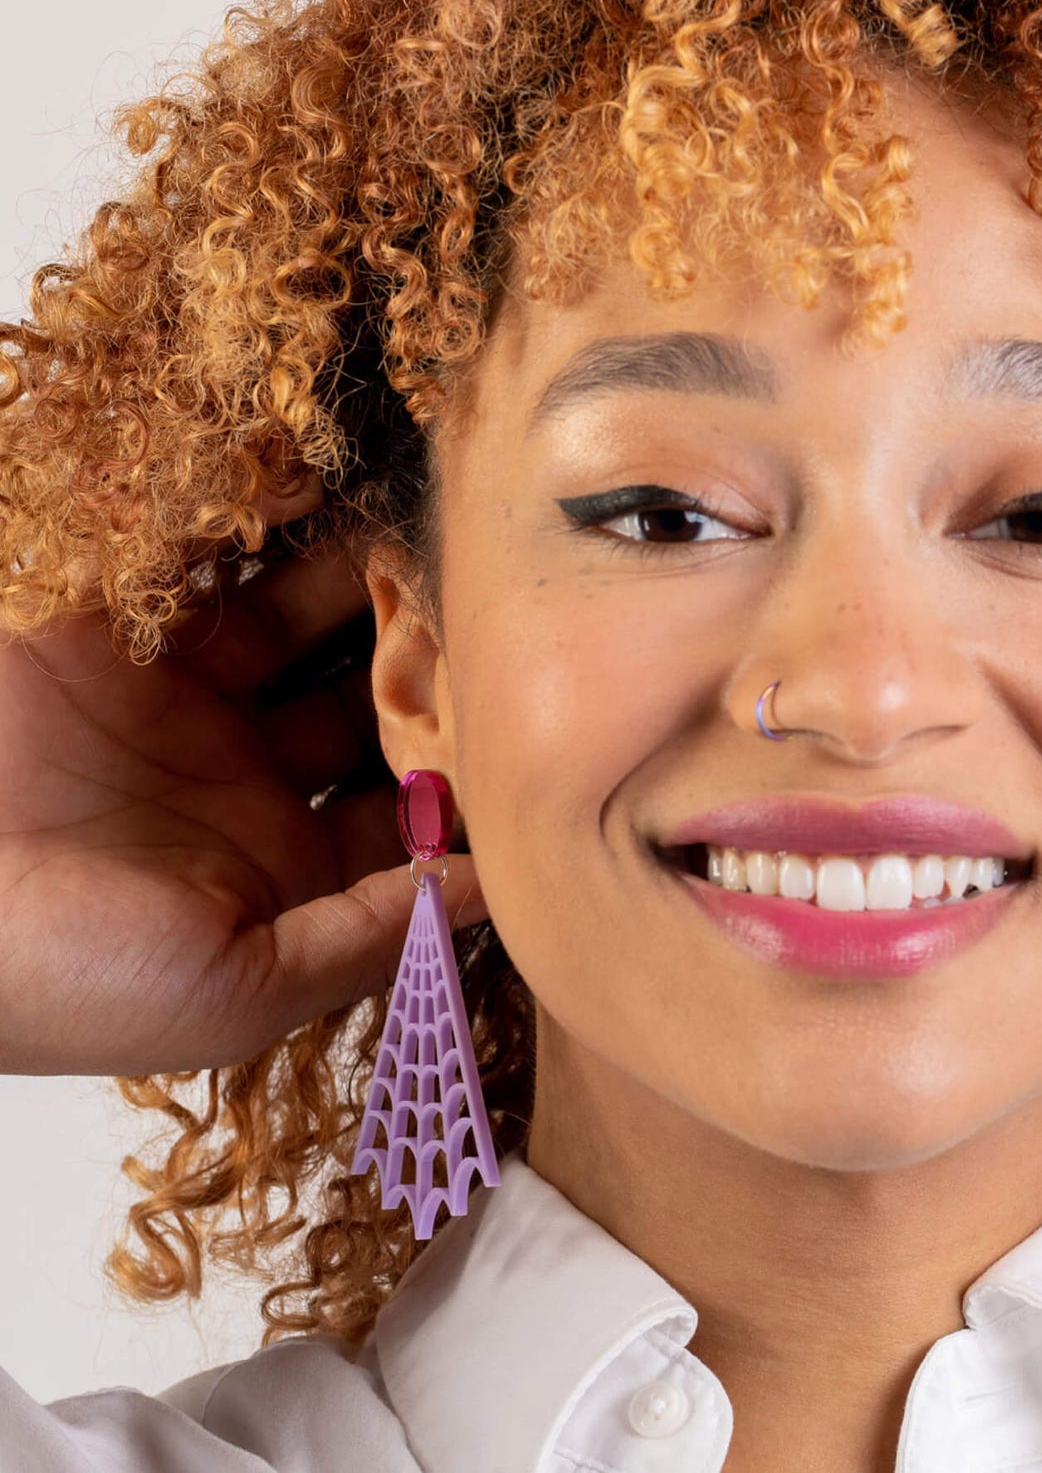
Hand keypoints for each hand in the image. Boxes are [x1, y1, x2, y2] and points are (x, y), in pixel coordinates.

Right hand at [0, 488, 487, 1077]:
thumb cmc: (56, 972)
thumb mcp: (234, 988)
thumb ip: (367, 936)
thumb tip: (487, 895)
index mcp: (278, 864)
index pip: (409, 811)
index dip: (474, 772)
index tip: (540, 726)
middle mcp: (241, 774)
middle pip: (372, 699)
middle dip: (436, 659)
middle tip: (508, 613)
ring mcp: (181, 692)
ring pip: (313, 618)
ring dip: (375, 581)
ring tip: (445, 542)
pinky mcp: (122, 622)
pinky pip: (220, 558)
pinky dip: (277, 524)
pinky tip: (348, 496)